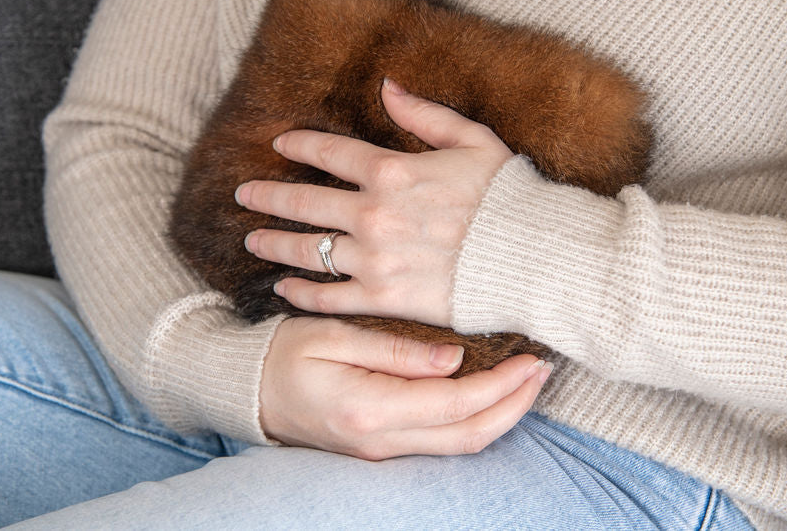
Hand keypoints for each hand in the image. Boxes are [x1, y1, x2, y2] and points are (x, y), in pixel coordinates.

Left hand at [237, 78, 512, 326]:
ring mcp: (373, 259)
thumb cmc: (509, 197)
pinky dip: (300, 295)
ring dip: (274, 244)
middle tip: (244, 195)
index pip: (329, 152)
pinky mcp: (382, 298)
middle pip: (303, 202)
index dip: (299, 145)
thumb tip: (386, 86)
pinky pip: (328, 298)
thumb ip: (424, 115)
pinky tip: (283, 289)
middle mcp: (372, 214)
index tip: (280, 145)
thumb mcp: (473, 140)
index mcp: (392, 170)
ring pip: (307, 251)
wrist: (533, 258)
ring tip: (253, 240)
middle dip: (267, 196)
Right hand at [259, 317, 551, 458]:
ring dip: (501, 415)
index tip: (531, 358)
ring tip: (526, 380)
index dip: (501, 385)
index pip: (456, 404)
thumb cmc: (282, 353)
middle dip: (515, 406)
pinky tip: (489, 393)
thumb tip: (455, 358)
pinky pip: (442, 442)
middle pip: (470, 436)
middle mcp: (381, 441)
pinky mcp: (382, 447)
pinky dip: (475, 420)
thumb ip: (394, 351)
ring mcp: (382, 450)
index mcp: (370, 408)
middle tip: (543, 370)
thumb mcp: (332, 336)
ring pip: (460, 445)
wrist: (244, 391)